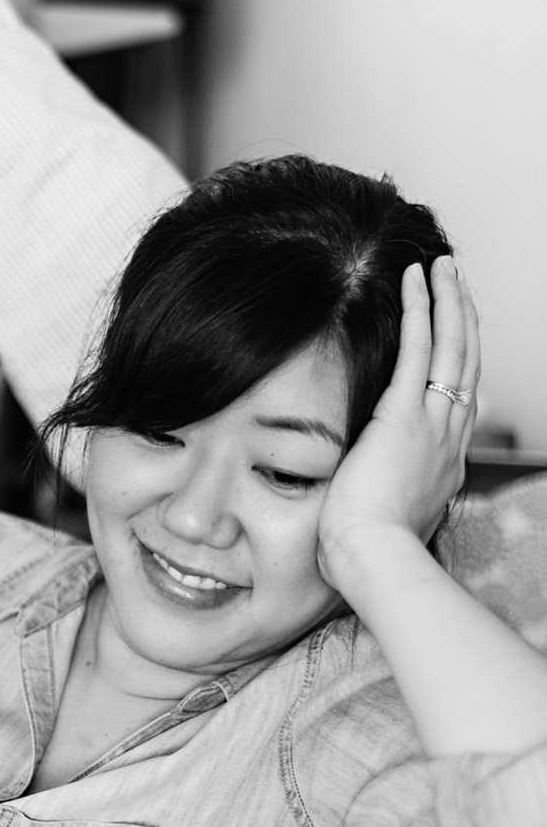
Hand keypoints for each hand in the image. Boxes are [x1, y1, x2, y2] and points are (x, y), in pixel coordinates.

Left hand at [317, 255, 478, 588]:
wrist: (374, 559)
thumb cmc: (367, 554)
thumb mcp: (385, 521)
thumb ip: (380, 498)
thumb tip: (362, 497)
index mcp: (443, 464)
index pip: (458, 401)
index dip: (459, 364)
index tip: (454, 339)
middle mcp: (449, 438)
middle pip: (466, 364)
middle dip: (463, 319)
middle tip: (456, 284)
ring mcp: (433, 423)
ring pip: (452, 347)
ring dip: (448, 301)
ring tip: (441, 266)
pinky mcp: (405, 414)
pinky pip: (420, 349)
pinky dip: (421, 310)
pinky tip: (415, 280)